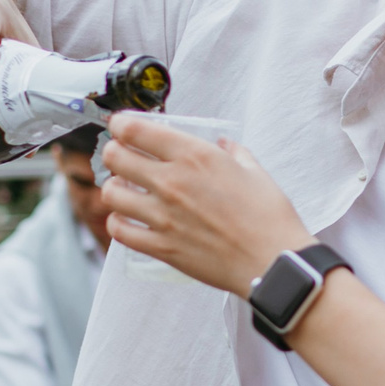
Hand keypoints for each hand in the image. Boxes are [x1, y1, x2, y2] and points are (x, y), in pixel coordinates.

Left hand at [97, 113, 307, 296]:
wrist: (273, 261)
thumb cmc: (269, 216)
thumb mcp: (255, 171)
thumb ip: (234, 153)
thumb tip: (223, 144)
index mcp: (194, 156)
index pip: (136, 130)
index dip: (121, 124)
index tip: (122, 126)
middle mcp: (171, 182)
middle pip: (115, 157)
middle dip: (115, 152)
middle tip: (122, 156)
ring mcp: (162, 216)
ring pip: (111, 193)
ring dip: (115, 187)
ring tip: (126, 189)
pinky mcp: (161, 246)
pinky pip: (120, 230)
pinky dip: (119, 222)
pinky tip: (129, 219)